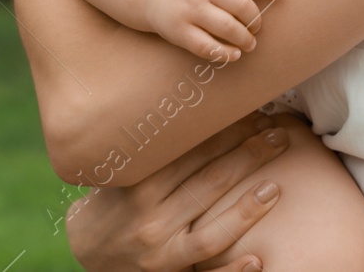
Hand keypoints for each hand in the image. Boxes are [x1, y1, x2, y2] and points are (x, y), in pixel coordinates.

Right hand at [66, 113, 291, 271]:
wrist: (85, 251)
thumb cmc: (114, 202)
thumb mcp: (127, 170)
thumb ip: (159, 147)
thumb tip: (197, 108)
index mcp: (141, 181)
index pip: (192, 151)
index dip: (227, 131)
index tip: (254, 113)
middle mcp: (150, 215)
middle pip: (208, 182)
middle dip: (247, 155)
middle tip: (278, 134)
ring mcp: (161, 249)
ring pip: (211, 231)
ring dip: (247, 208)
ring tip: (276, 187)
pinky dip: (232, 269)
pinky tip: (259, 258)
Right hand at [145, 0, 282, 61]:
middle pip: (240, 4)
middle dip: (255, 19)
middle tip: (257, 26)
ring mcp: (189, 8)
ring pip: (227, 28)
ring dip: (245, 39)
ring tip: (250, 43)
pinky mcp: (179, 30)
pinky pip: (207, 47)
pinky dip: (225, 53)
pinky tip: (234, 54)